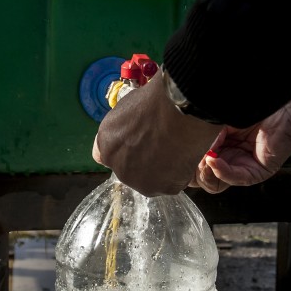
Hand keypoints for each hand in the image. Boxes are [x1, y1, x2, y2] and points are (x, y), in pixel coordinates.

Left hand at [92, 75, 222, 196]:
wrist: (180, 110)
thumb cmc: (155, 101)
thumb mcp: (126, 107)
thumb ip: (122, 128)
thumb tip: (131, 131)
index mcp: (106, 146)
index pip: (108, 155)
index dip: (125, 148)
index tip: (138, 142)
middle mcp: (119, 169)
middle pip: (131, 170)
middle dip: (143, 160)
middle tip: (161, 144)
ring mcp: (142, 182)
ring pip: (152, 179)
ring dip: (161, 169)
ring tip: (175, 148)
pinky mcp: (164, 188)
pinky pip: (172, 183)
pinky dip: (179, 173)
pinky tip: (184, 155)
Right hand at [191, 113, 290, 193]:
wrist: (281, 107)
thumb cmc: (250, 109)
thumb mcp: (216, 121)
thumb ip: (202, 135)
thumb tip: (186, 147)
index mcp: (215, 150)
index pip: (191, 167)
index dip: (183, 163)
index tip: (177, 151)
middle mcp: (226, 162)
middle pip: (199, 179)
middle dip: (191, 169)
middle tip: (190, 155)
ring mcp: (240, 170)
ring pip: (214, 185)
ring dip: (204, 172)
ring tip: (204, 156)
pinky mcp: (255, 173)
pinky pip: (234, 178)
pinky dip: (221, 171)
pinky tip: (213, 160)